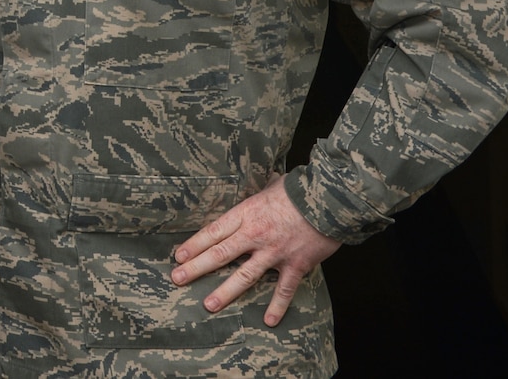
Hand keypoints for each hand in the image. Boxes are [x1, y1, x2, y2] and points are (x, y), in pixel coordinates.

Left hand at [171, 179, 340, 324]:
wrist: (330, 201)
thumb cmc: (299, 190)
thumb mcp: (270, 187)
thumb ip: (258, 196)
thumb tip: (254, 188)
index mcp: (246, 214)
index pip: (213, 231)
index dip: (194, 245)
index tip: (178, 256)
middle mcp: (255, 235)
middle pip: (220, 254)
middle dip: (196, 268)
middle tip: (177, 279)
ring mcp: (275, 252)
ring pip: (245, 275)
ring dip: (226, 292)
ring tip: (209, 305)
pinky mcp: (296, 265)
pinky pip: (284, 290)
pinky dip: (277, 306)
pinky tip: (269, 321)